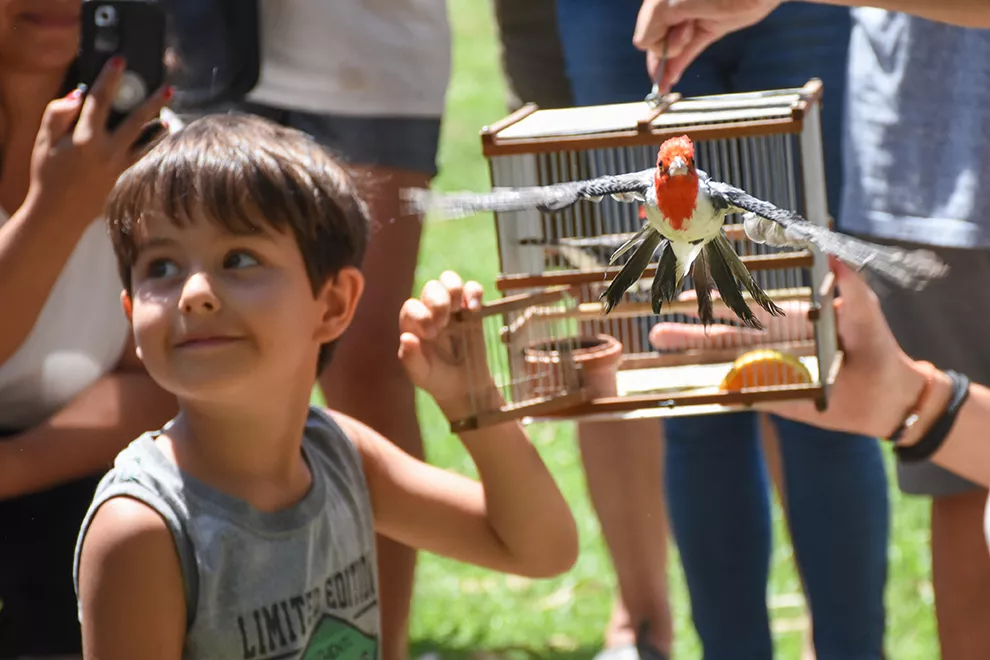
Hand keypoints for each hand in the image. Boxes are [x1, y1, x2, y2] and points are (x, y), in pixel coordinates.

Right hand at [26, 56, 170, 229]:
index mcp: (85, 138)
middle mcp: (108, 151)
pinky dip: (158, 147)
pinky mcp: (128, 180)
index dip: (110, 78)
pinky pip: (148, 159)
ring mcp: (122, 167)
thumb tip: (78, 94)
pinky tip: (165, 138)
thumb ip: (57, 115)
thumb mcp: (44, 142)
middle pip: (136, 120)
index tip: (119, 61)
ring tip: (170, 114)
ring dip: (162, 127)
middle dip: (153, 101)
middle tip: (168, 87)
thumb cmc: (48, 175)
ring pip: (149, 142)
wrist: (58, 215)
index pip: (100, 100)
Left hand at [398, 271, 496, 419]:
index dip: (420, 314)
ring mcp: (452, 309)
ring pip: (449, 281)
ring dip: (453, 289)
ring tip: (457, 309)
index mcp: (414, 324)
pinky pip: (473, 289)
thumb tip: (406, 337)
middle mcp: (431, 311)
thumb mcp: (421, 374)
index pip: (411, 306)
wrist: (463, 386)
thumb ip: (411, 359)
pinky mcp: (472, 310)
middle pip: (431, 288)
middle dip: (438, 302)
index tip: (431, 334)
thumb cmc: (436, 379)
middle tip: (443, 324)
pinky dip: (474, 292)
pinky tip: (474, 308)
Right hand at [634, 0, 781, 91]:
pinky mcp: (711, 27)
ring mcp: (695, 16)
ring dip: (668, 62)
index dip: (653, 35)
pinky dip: (677, 65)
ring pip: (674, 45)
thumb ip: (654, 19)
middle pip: (658, 35)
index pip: (647, 23)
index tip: (669, 34)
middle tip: (686, 32)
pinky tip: (667, 81)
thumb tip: (642, 44)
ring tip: (663, 80)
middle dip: (666, 44)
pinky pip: (689, 49)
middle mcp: (677, 4)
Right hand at [649, 260, 921, 436]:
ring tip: (659, 343)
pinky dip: (715, 389)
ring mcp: (769, 371)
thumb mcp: (863, 309)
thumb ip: (848, 285)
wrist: (890, 395)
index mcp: (783, 319)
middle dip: (688, 329)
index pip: (742, 306)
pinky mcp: (775, 397)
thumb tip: (832, 252)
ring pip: (722, 362)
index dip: (715, 297)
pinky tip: (689, 385)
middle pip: (720, 335)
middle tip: (657, 325)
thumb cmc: (876, 346)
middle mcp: (769, 344)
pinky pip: (740, 393)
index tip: (689, 288)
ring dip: (692, 354)